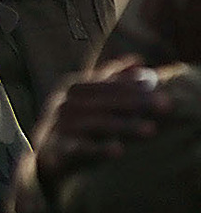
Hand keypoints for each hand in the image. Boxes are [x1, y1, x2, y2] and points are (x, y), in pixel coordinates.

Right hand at [34, 57, 172, 186]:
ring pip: (97, 124)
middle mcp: (65, 104)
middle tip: (166, 105)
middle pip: (105, 101)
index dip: (132, 84)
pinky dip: (99, 150)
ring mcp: (61, 126)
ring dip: (125, 126)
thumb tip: (138, 60)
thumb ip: (110, 79)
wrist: (45, 152)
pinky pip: (81, 149)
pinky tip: (119, 150)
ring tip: (152, 130)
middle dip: (136, 102)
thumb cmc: (74, 119)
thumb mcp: (87, 96)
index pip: (106, 83)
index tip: (157, 84)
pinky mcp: (59, 150)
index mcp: (72, 87)